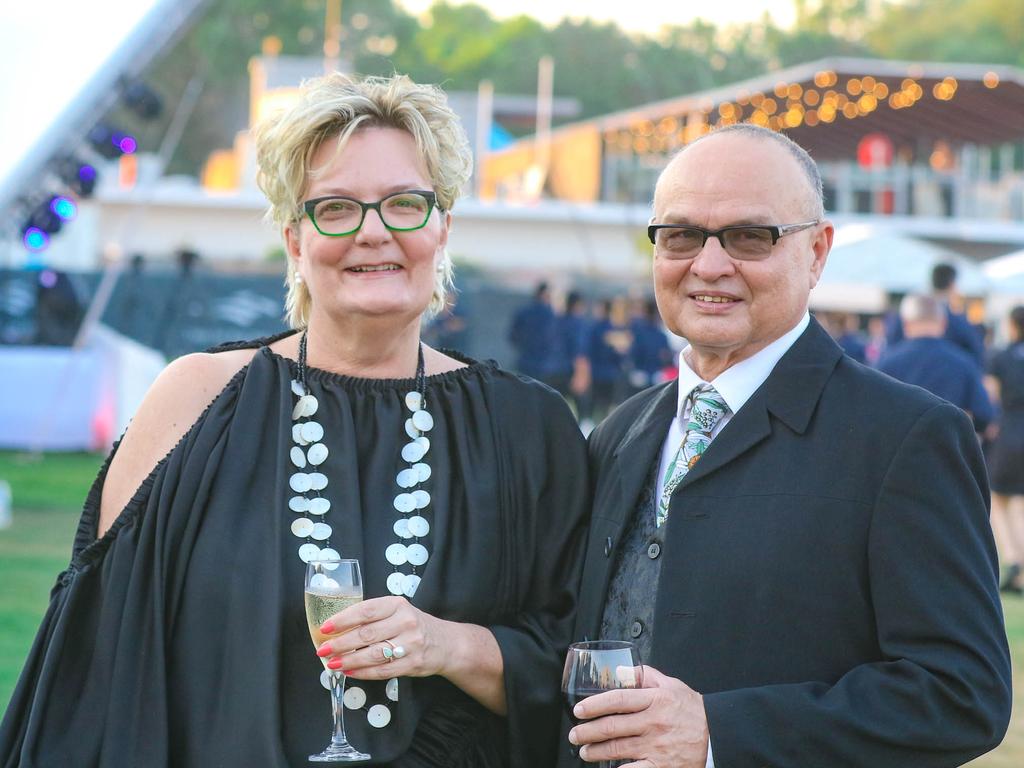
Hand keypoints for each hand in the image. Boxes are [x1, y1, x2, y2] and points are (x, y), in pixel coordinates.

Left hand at [316, 596, 450, 679]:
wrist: (446, 643)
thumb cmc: (413, 625)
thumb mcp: (397, 611)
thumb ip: (373, 616)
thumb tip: (338, 628)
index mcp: (398, 605)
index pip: (366, 611)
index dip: (343, 620)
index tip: (326, 628)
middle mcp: (406, 622)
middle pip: (366, 634)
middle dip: (340, 644)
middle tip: (323, 650)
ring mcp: (411, 644)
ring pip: (373, 655)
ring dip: (349, 660)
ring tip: (332, 663)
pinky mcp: (412, 664)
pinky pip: (382, 670)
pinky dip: (363, 672)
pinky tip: (350, 671)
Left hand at [568, 666, 708, 767]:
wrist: (718, 736)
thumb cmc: (693, 711)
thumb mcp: (672, 685)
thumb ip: (646, 676)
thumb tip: (623, 670)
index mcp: (656, 700)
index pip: (618, 700)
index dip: (594, 705)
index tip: (579, 710)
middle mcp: (654, 723)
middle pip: (612, 727)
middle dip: (587, 732)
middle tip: (575, 734)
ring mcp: (657, 747)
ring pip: (617, 749)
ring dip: (595, 751)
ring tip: (584, 751)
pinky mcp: (662, 766)